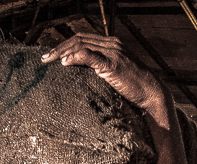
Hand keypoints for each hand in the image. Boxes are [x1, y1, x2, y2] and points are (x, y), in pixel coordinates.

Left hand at [41, 34, 167, 117]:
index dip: (65, 44)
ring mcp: (113, 53)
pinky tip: (64, 62)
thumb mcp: (115, 73)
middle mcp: (112, 44)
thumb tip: (84, 71)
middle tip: (45, 57)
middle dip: (59, 47)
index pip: (83, 38)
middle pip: (79, 38)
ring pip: (82, 45)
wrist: (152, 93)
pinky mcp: (113, 65)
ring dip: (63, 51)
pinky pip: (90, 56)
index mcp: (112, 44)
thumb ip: (101, 67)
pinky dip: (75, 57)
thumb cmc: (134, 87)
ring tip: (50, 60)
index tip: (52, 54)